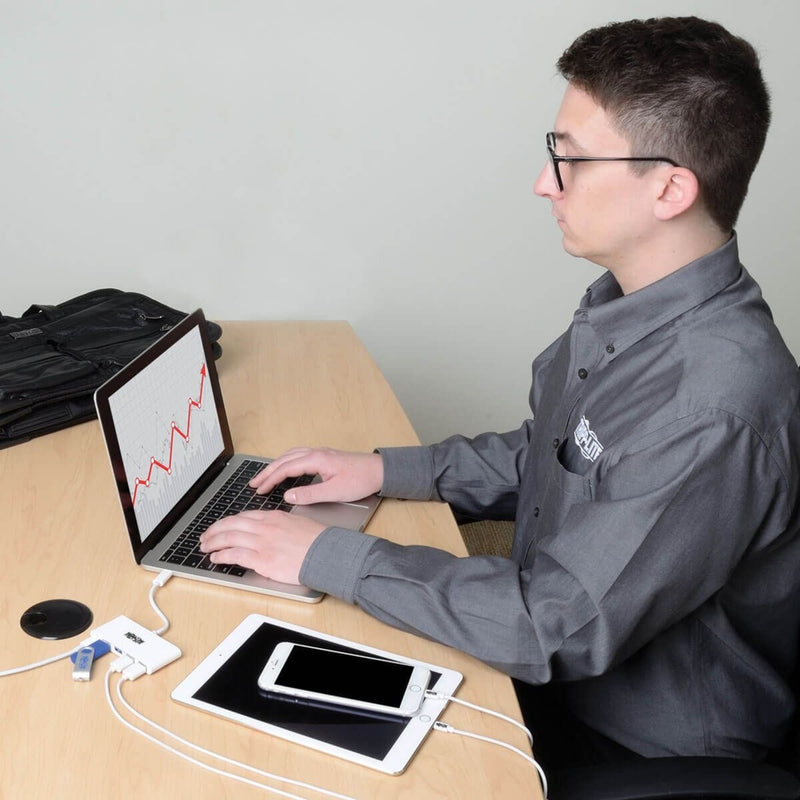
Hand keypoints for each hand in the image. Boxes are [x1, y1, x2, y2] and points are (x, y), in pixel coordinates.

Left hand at [198, 510, 324, 583]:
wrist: (325, 553)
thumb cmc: (316, 540)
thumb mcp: (296, 523)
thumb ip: (279, 524)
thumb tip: (269, 528)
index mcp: (273, 517)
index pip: (242, 517)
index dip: (227, 522)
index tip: (220, 527)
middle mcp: (264, 527)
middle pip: (231, 525)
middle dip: (214, 531)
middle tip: (205, 536)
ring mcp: (262, 543)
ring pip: (229, 538)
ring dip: (213, 543)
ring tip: (205, 547)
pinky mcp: (262, 559)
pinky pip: (235, 555)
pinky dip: (222, 556)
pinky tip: (216, 558)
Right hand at [250, 447, 383, 504]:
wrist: (379, 470)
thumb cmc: (361, 480)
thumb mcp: (334, 492)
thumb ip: (310, 494)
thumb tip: (289, 496)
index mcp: (316, 460)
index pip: (285, 468)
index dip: (270, 479)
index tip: (259, 489)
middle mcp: (316, 453)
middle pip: (284, 460)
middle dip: (267, 472)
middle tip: (254, 483)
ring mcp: (320, 453)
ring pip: (290, 456)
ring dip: (276, 465)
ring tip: (264, 476)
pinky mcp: (325, 456)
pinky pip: (298, 455)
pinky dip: (286, 461)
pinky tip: (285, 467)